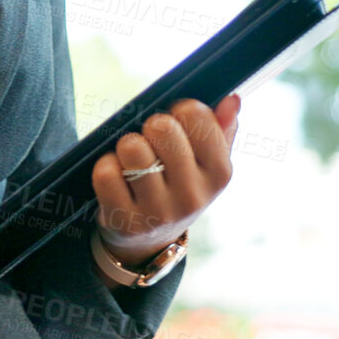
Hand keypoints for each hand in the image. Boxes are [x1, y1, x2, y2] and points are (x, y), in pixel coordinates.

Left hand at [88, 94, 239, 271]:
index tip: (177, 123)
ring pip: (132, 147)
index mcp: (219, 174)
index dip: (179, 110)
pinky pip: (106, 172)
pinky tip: (117, 176)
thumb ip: (221, 128)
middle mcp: (193, 197)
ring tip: (133, 159)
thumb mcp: (206, 163)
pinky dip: (106, 166)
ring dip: (127, 145)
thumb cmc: (178, 185)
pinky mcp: (125, 221)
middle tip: (152, 143)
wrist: (150, 239)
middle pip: (161, 127)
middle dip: (151, 126)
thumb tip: (232, 99)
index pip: (196, 114)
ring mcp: (158, 212)